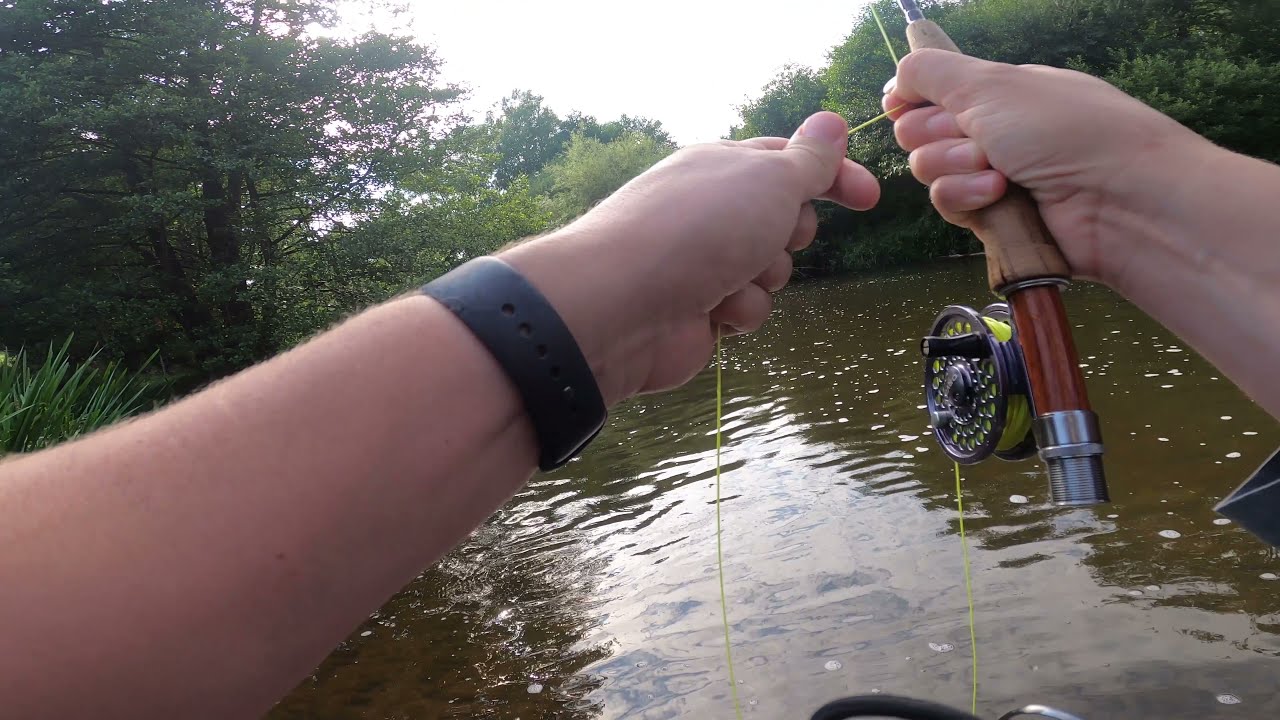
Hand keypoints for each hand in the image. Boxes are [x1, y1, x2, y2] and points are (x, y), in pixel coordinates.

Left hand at [501, 111, 879, 404]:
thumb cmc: (699, 228)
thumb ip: (809, 159)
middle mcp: (711, 208)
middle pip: (785, 218)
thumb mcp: (769, 179)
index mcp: (722, 164)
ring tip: (731, 276)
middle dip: (789, 231)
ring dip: (763, 276)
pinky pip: (748, 308)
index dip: (833, 176)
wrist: (625, 304)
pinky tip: (712, 310)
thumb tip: (831, 123)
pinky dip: (738, 311)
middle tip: (769, 234)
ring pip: (771, 269)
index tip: (869, 200)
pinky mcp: (701, 309)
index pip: (790, 160)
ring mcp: (704, 260)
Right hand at [882, 48, 1214, 283]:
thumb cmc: (1063, 128)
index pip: (930, 91)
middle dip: (938, 134)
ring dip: (955, 168)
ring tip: (996, 171)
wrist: (1118, 199)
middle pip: (920, 132)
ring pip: (931, 171)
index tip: (906, 102)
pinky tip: (998, 196)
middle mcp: (993, 130)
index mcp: (998, 91)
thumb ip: (930, 72)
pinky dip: (967, 198)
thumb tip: (895, 76)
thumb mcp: (990, 83)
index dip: (912, 99)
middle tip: (977, 138)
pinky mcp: (993, 218)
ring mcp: (992, 175)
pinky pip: (950, 205)